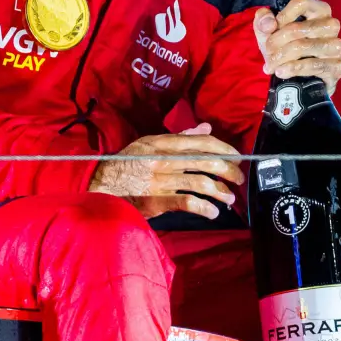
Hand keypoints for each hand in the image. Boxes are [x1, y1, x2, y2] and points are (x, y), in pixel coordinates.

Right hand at [88, 124, 244, 219]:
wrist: (102, 185)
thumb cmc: (127, 163)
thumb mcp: (150, 143)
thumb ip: (179, 137)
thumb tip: (205, 128)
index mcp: (163, 143)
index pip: (201, 142)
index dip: (223, 148)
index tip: (237, 156)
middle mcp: (164, 159)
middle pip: (206, 162)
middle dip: (228, 171)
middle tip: (238, 179)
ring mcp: (161, 181)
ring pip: (200, 183)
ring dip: (220, 191)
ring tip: (229, 198)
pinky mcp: (157, 201)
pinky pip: (186, 202)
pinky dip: (204, 208)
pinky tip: (212, 212)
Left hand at [254, 0, 340, 94]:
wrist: (299, 79)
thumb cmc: (285, 48)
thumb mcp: (269, 32)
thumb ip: (263, 21)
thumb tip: (269, 23)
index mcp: (318, 10)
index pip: (302, 2)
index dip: (282, 15)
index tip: (271, 29)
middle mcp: (331, 25)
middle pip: (297, 28)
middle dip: (276, 41)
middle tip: (267, 51)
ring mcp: (336, 46)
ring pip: (303, 46)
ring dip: (281, 57)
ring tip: (271, 65)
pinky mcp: (338, 66)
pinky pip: (314, 65)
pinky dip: (293, 69)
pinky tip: (281, 72)